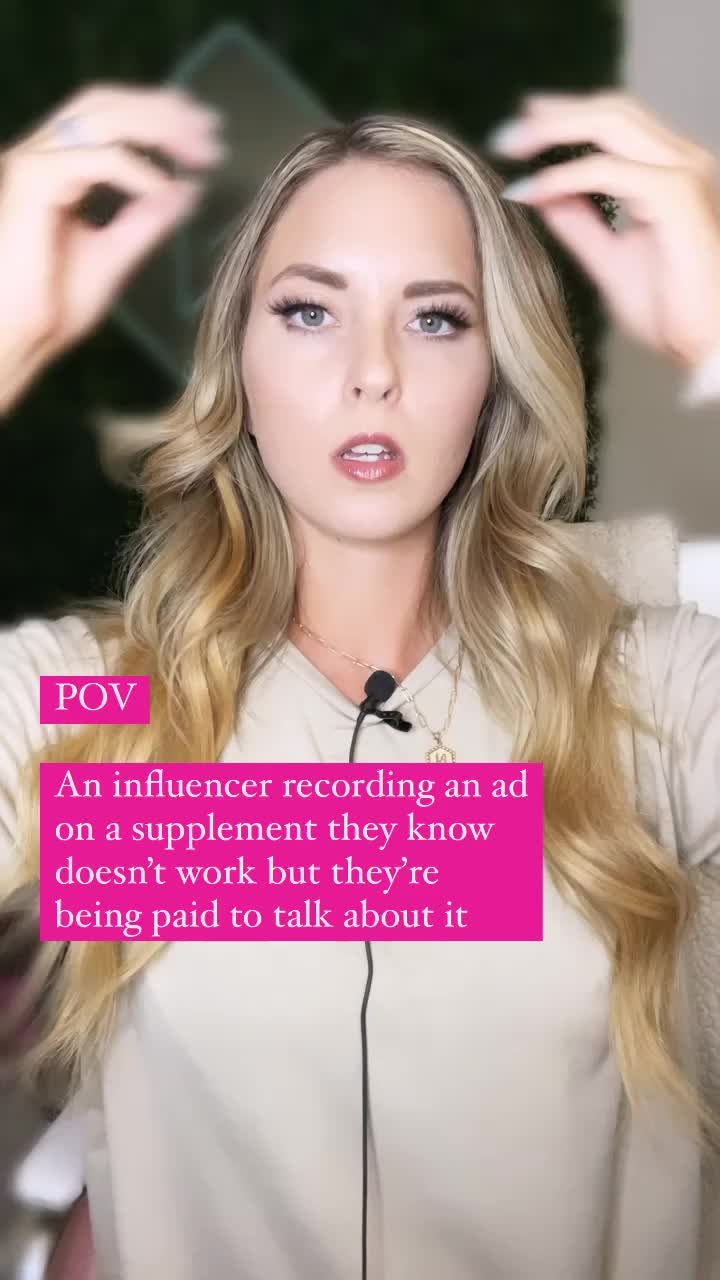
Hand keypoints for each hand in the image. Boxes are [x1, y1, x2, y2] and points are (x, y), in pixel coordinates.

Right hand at [0, 82, 224, 409]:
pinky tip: (163, 190)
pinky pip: (95, 159)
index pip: (108, 118)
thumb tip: (186, 190)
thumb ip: (145, 222)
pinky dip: (136, 171)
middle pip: (105, 104)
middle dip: (163, 110)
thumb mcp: (113, 258)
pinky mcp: (32, 182)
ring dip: (157, 128)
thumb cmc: (48, 310)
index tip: (205, 133)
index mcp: (56, 169)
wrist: (14, 342)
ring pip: (100, 118)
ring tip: (198, 154)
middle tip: (211, 131)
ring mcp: (33, 164)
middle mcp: (41, 156)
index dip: (158, 114)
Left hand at [485, 91, 719, 370]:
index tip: (521, 127)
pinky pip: (610, 171)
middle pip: (613, 110)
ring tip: (509, 148)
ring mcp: (684, 174)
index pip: (617, 122)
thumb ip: (580, 225)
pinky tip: (530, 189)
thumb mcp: (611, 261)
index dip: (567, 117)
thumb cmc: (674, 312)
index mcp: (672, 173)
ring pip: (613, 123)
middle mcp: (683, 162)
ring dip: (554, 131)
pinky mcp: (678, 196)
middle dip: (554, 115)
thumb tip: (543, 195)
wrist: (709, 345)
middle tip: (505, 135)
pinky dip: (564, 176)